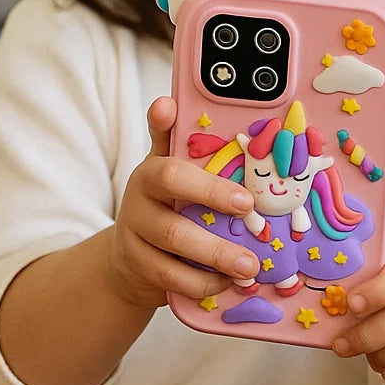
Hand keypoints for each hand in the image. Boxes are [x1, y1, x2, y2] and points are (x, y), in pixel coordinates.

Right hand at [106, 97, 260, 308]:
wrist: (128, 253)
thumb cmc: (163, 201)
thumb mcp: (165, 166)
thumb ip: (171, 138)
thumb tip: (167, 101)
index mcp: (150, 176)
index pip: (171, 175)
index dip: (209, 189)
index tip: (246, 202)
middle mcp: (137, 208)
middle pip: (174, 227)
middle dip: (217, 240)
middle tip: (256, 246)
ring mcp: (135, 243)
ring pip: (173, 258)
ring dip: (216, 264)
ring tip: (250, 268)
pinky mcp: (139, 272)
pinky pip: (172, 282)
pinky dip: (204, 284)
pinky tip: (228, 282)